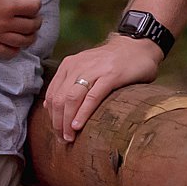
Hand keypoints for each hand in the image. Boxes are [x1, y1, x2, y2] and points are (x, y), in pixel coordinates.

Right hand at [0, 0, 41, 59]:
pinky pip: (4, 52)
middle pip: (30, 26)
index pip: (33, 8)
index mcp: (9, 5)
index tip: (35, 2)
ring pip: (21, 42)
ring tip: (31, 34)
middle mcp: (5, 23)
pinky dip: (14, 51)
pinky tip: (16, 47)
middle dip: (37, 22)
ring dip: (30, 38)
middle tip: (36, 19)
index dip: (37, 4)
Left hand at [43, 32, 163, 141]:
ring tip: (70, 137)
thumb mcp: (85, 68)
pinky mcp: (111, 75)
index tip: (57, 132)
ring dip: (67, 122)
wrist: (138, 46)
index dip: (52, 117)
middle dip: (58, 123)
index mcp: (70, 65)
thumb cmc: (111, 63)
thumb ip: (68, 83)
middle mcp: (79, 65)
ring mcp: (95, 69)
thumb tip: (48, 106)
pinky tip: (79, 126)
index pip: (52, 95)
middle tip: (63, 139)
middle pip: (59, 99)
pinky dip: (83, 113)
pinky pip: (92, 97)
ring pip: (71, 99)